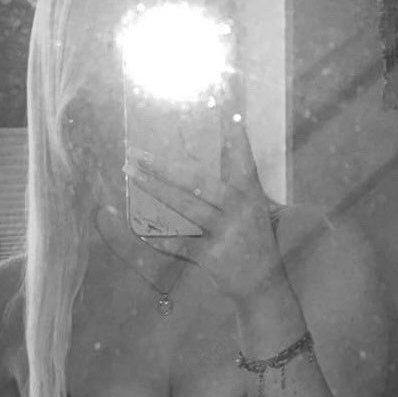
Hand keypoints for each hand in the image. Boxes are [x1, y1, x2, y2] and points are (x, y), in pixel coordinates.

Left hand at [123, 115, 285, 302]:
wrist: (264, 288)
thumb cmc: (255, 245)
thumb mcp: (256, 211)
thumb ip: (238, 184)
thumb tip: (207, 155)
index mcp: (250, 195)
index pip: (241, 158)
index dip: (233, 134)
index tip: (223, 108)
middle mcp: (239, 210)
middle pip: (199, 181)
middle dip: (166, 165)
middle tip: (139, 152)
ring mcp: (226, 234)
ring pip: (186, 206)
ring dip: (156, 189)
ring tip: (133, 175)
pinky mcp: (213, 257)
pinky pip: (180, 244)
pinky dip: (158, 237)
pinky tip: (139, 229)